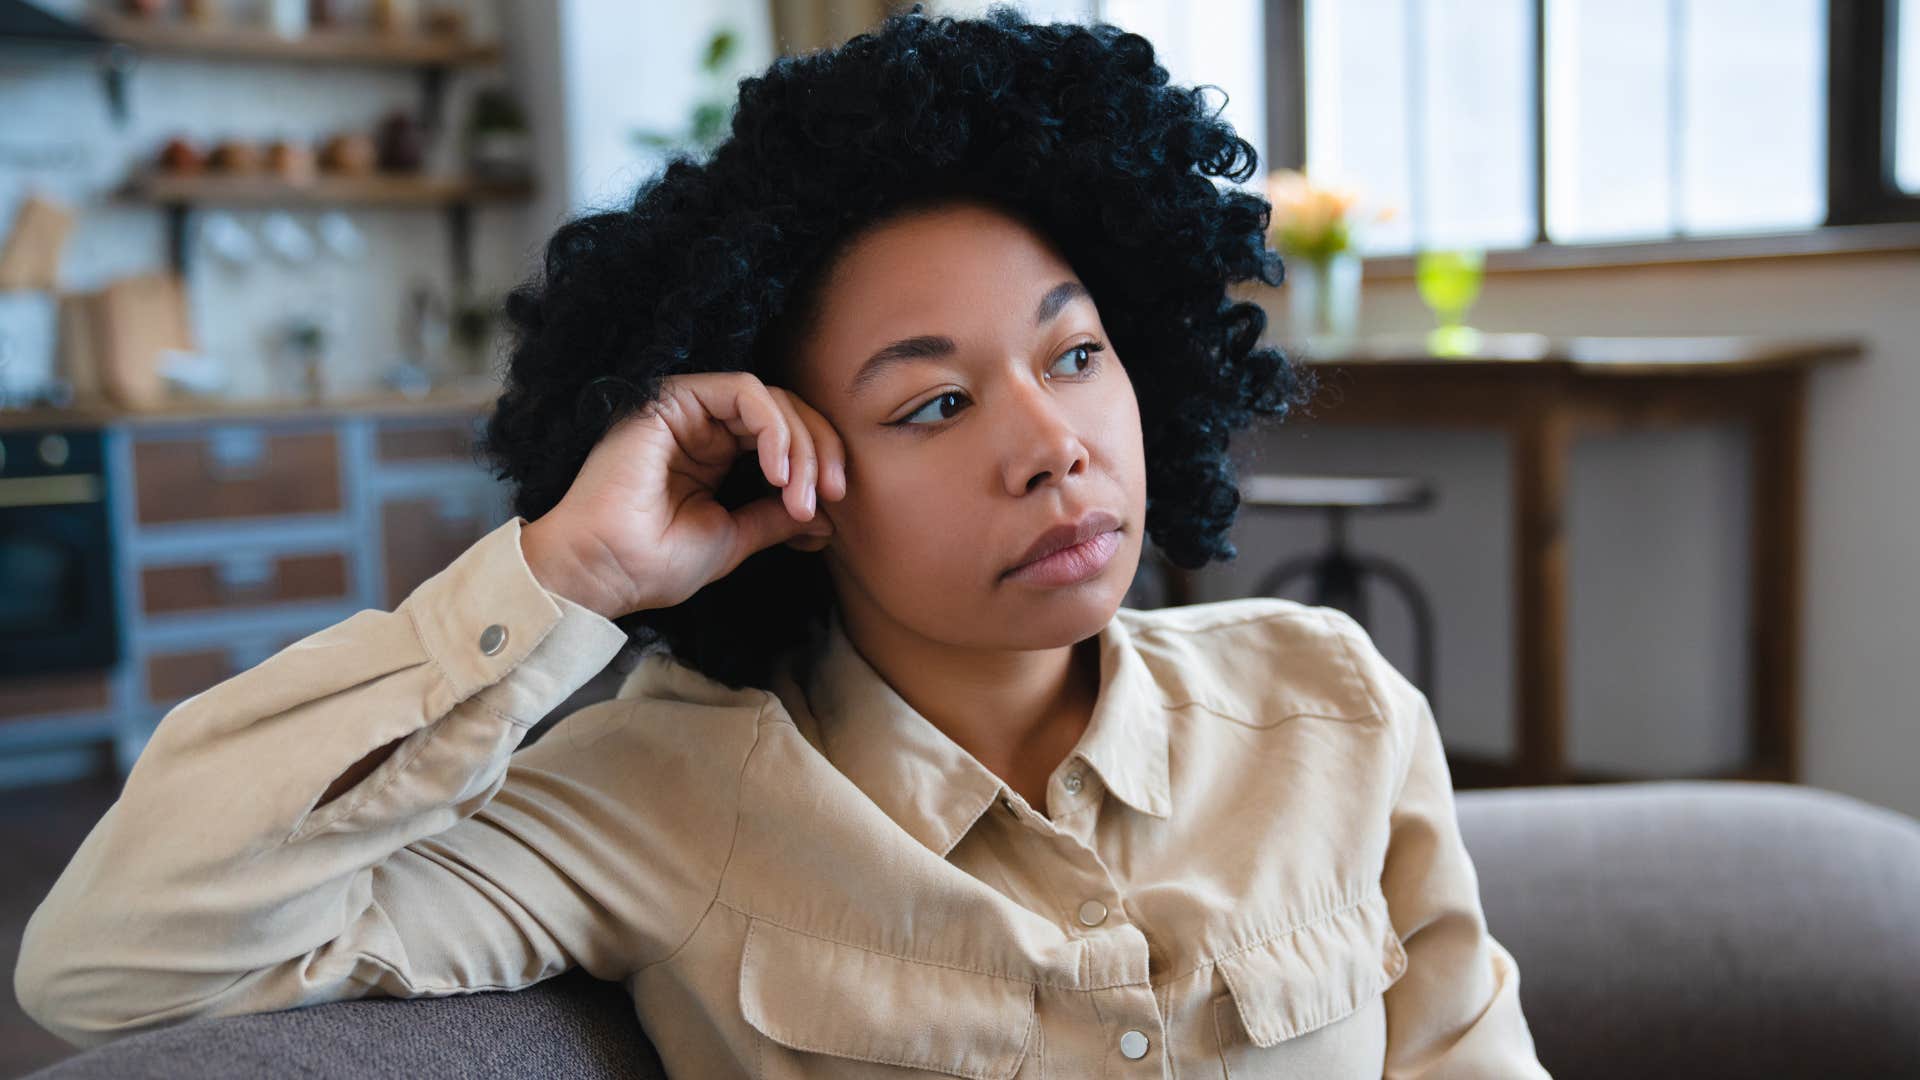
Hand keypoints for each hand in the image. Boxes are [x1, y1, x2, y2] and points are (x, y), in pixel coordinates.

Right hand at [519, 371, 848, 618]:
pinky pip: (744, 391)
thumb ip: (777, 517)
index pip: (786, 437)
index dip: (820, 463)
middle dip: (821, 450)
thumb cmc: (655, 561)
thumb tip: (827, 515)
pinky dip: (773, 427)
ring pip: (772, 399)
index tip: (835, 505)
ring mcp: (689, 410)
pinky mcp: (674, 398)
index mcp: (717, 455)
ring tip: (801, 494)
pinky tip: (777, 470)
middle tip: (832, 495)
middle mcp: (705, 426)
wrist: (605, 571)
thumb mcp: (736, 537)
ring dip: (801, 444)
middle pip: (787, 411)